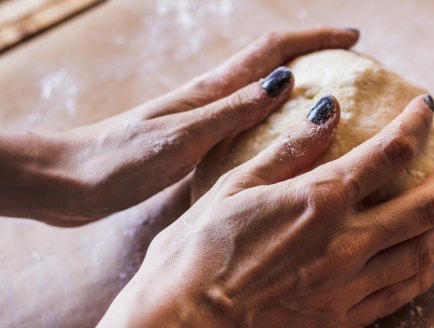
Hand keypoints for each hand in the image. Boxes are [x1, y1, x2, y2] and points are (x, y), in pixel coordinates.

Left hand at [0, 28, 358, 225]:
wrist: (76, 180)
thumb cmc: (122, 159)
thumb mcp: (184, 135)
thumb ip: (232, 110)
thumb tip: (284, 80)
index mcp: (212, 92)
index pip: (273, 51)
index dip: (314, 40)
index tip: (351, 39)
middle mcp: (212, 98)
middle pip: (270, 63)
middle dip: (311, 56)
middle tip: (349, 66)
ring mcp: (204, 118)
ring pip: (260, 92)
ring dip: (296, 86)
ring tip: (326, 100)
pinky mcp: (195, 140)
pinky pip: (245, 121)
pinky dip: (271, 119)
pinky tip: (279, 137)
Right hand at [100, 95, 433, 326]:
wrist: (182, 324)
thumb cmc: (197, 252)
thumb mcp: (235, 187)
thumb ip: (289, 149)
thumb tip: (327, 111)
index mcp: (320, 200)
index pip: (390, 152)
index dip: (416, 123)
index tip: (427, 106)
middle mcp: (347, 242)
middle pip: (427, 203)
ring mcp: (350, 285)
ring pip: (427, 250)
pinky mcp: (342, 318)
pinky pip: (402, 293)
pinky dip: (427, 271)